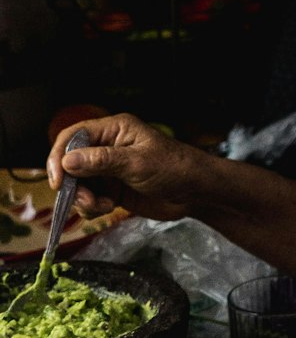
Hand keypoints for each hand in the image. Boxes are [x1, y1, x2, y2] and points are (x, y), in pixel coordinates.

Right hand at [47, 114, 199, 222]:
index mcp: (114, 130)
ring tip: (102, 205)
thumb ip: (102, 161)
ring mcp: (109, 170)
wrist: (195, 192)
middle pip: (71, 163)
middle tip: (84, 199)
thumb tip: (68, 160)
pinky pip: (90, 198)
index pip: (74, 136)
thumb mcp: (137, 163)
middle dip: (72, 184)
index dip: (60, 156)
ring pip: (78, 184)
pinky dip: (93, 206)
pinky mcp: (113, 189)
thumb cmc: (173, 168)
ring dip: (83, 198)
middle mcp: (107, 147)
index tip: (59, 180)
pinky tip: (109, 207)